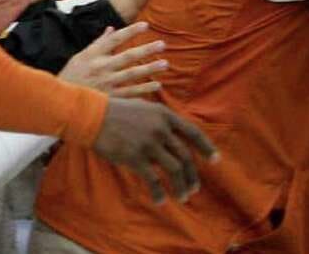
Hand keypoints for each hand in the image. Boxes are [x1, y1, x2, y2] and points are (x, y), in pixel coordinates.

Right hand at [59, 22, 166, 97]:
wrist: (58, 103)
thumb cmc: (70, 77)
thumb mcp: (80, 57)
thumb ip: (99, 44)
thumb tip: (112, 29)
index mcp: (93, 55)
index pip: (114, 40)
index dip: (130, 31)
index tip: (146, 25)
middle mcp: (100, 68)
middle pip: (127, 56)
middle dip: (145, 50)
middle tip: (162, 44)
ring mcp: (105, 84)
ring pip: (131, 75)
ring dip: (149, 69)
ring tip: (165, 64)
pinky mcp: (108, 99)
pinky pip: (129, 93)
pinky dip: (144, 89)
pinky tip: (157, 85)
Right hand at [93, 98, 218, 204]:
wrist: (93, 116)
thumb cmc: (117, 111)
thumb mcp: (146, 107)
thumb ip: (162, 120)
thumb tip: (175, 133)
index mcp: (166, 116)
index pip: (193, 133)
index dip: (206, 148)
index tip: (216, 161)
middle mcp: (162, 130)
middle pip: (186, 155)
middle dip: (193, 174)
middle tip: (196, 188)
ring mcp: (149, 144)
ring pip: (174, 169)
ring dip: (182, 185)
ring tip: (184, 196)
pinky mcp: (135, 157)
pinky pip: (153, 179)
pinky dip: (159, 192)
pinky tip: (161, 201)